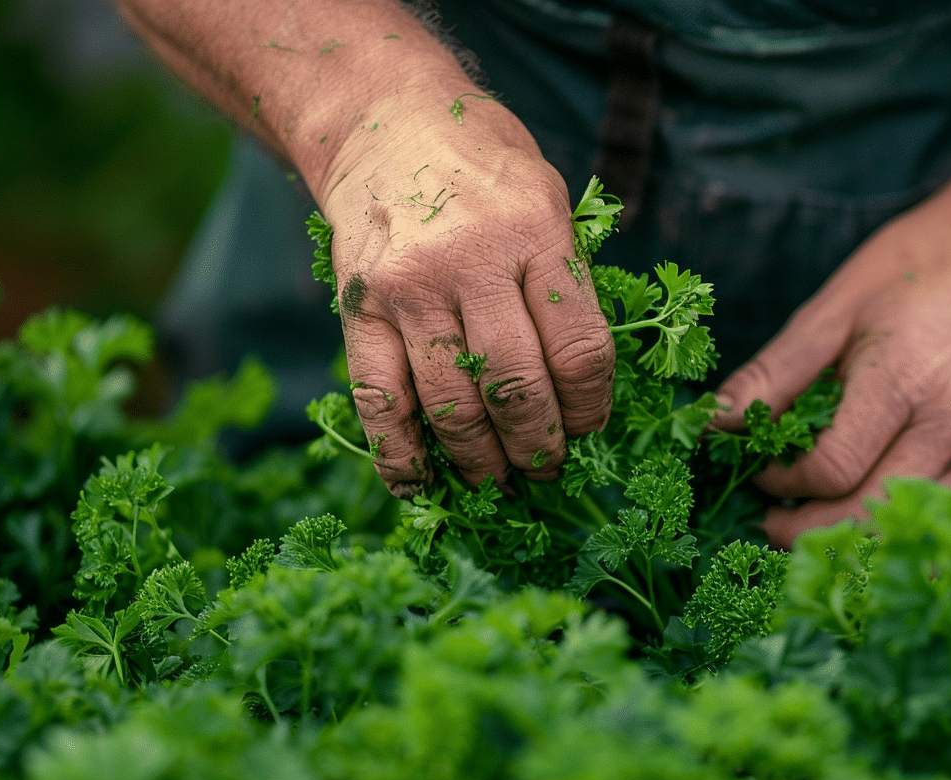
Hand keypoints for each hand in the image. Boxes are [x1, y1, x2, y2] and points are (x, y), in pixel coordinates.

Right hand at [317, 86, 614, 495]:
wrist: (386, 122)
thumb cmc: (484, 164)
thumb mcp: (550, 198)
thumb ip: (566, 283)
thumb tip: (583, 387)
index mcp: (536, 233)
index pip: (579, 350)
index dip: (591, 407)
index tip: (590, 428)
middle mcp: (472, 262)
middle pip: (517, 387)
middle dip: (539, 446)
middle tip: (547, 469)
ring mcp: (410, 289)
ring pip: (452, 405)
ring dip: (480, 461)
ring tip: (498, 481)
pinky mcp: (359, 309)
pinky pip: (379, 401)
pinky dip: (400, 456)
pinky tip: (421, 486)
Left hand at [714, 196, 950, 545]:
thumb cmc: (913, 272)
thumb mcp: (832, 310)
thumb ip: (773, 374)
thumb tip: (714, 423)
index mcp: (905, 381)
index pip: (832, 469)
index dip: (780, 482)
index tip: (758, 470)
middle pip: (867, 516)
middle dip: (804, 531)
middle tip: (768, 520)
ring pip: (909, 535)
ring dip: (850, 542)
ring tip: (810, 523)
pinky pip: (948, 529)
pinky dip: (900, 534)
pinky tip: (866, 514)